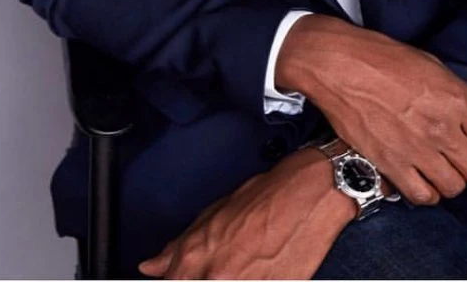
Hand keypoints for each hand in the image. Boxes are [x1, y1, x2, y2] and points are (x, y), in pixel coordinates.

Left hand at [138, 147, 355, 279]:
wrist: (313, 193)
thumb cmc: (270, 195)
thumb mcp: (217, 212)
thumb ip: (181, 246)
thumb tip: (152, 266)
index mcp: (198, 253)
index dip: (175, 280)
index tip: (184, 276)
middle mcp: (217, 275)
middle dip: (204, 277)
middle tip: (228, 264)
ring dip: (232, 276)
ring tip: (247, 264)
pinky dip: (255, 280)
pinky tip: (259, 270)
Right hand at [276, 15, 466, 205]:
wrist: (339, 65)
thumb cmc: (385, 59)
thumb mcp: (433, 66)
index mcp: (455, 100)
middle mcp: (441, 128)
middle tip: (457, 157)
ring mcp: (416, 149)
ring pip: (454, 188)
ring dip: (449, 181)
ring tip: (437, 168)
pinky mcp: (391, 163)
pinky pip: (422, 196)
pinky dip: (425, 192)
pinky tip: (418, 177)